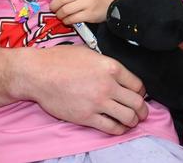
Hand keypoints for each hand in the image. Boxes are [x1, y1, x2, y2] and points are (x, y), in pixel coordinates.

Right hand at [23, 44, 147, 133]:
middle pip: (137, 103)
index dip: (141, 92)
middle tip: (142, 112)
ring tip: (131, 121)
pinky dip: (119, 129)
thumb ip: (105, 64)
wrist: (39, 74)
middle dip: (143, 110)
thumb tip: (116, 73)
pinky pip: (111, 127)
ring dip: (133, 121)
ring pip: (128, 117)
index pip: (137, 84)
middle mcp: (108, 85)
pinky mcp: (87, 117)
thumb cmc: (59, 60)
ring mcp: (98, 102)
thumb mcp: (89, 53)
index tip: (139, 95)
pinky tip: (118, 127)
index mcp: (110, 67)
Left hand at [48, 0, 123, 23]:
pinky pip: (72, 19)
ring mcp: (88, 3)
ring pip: (65, 10)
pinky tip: (67, 19)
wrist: (114, 2)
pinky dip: (67, 21)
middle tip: (53, 7)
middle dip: (53, 5)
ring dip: (59, 14)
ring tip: (60, 14)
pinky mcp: (90, 15)